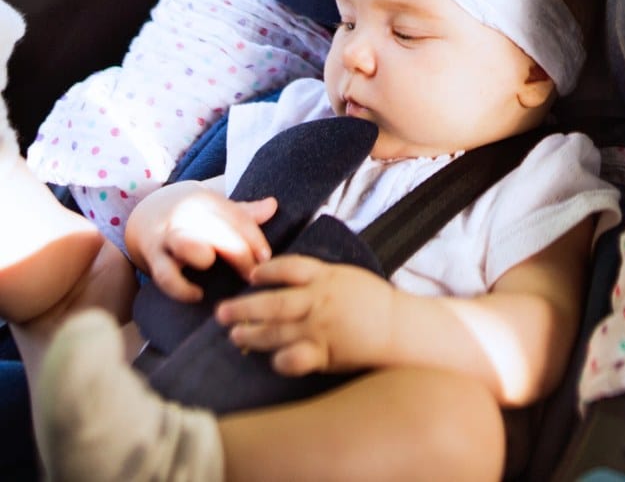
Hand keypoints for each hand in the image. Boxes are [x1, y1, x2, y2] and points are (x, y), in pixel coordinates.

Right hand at [124, 181, 276, 301]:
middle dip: (238, 252)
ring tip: (216, 270)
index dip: (254, 239)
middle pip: (217, 230)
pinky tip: (197, 295)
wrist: (148, 213)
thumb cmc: (194, 217)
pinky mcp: (154, 257)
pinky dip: (181, 288)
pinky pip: (166, 275)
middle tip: (253, 275)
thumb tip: (273, 205)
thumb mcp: (217, 208)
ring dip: (201, 255)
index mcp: (209, 202)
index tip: (266, 259)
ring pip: (185, 243)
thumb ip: (245, 212)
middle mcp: (189, 216)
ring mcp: (170, 236)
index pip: (237, 218)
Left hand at [215, 255, 396, 375]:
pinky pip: (296, 358)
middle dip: (244, 307)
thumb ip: (317, 277)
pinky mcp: (326, 352)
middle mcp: (319, 300)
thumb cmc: (372, 301)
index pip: (288, 268)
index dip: (266, 271)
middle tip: (221, 312)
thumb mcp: (345, 277)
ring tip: (235, 336)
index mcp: (325, 277)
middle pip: (274, 302)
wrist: (399, 327)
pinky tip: (270, 360)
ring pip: (278, 331)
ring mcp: (321, 327)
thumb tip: (287, 278)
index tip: (250, 275)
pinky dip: (281, 360)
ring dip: (253, 334)